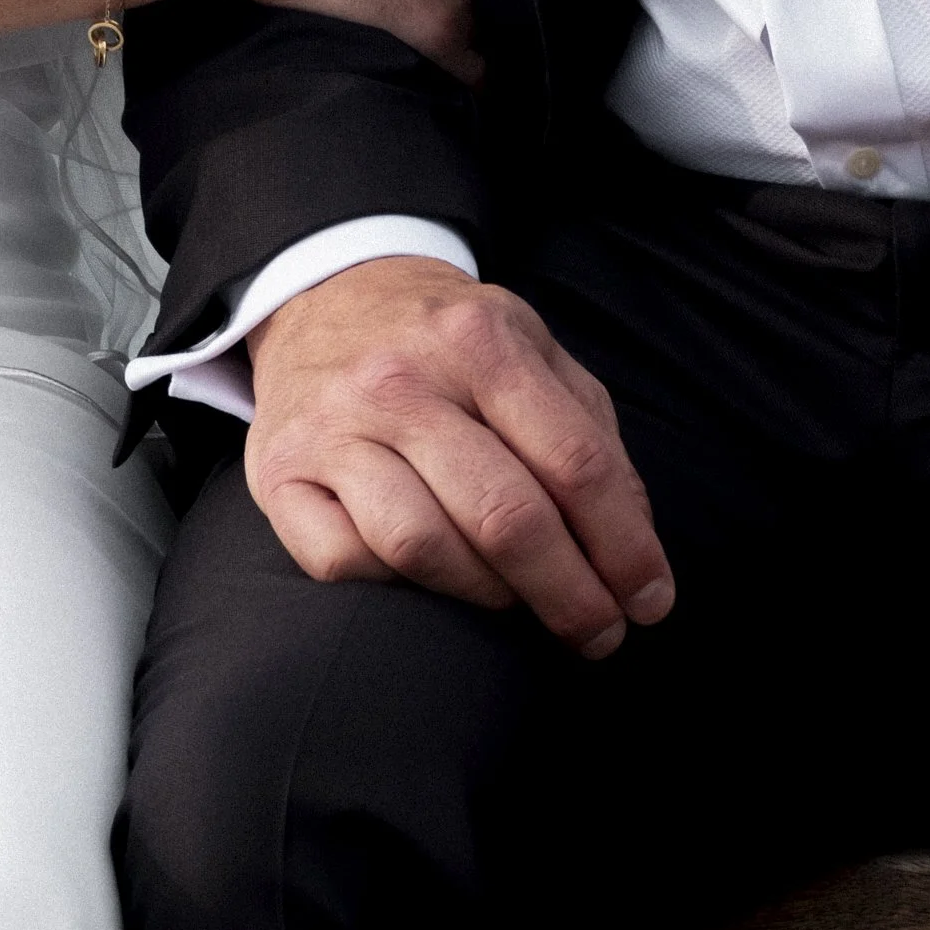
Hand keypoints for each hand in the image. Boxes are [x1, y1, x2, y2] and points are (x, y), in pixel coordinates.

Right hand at [247, 257, 675, 654]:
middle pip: (505, 515)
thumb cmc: (447, 342)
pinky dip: (398, 591)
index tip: (650, 600)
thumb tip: (633, 541)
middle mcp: (402, 379)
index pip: (574, 461)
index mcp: (481, 340)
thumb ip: (588, 433)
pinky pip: (345, 562)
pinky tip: (432, 582)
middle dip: (570, 594)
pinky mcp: (280, 472)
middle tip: (600, 634)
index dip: (624, 545)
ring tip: (519, 607)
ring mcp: (335, 426)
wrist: (326, 295)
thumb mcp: (529, 350)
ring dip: (489, 598)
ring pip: (424, 547)